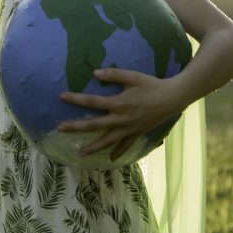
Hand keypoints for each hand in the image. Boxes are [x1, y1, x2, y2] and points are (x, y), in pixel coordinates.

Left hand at [57, 68, 186, 160]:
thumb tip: (94, 74)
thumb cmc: (152, 85)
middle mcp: (121, 119)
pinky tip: (111, 158)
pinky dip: (118, 152)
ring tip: (80, 153)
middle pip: (94, 125)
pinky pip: (126, 145)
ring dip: (93, 147)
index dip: (76, 99)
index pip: (92, 101)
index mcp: (118, 103)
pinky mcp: (137, 133)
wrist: (172, 98)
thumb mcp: (132, 76)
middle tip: (60, 129)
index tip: (61, 96)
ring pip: (108, 140)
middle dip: (76, 127)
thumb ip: (113, 75)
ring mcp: (129, 128)